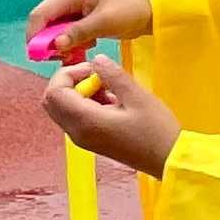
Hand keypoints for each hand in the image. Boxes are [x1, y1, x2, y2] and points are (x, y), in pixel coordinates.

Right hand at [28, 0, 157, 56]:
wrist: (150, 9)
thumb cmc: (129, 10)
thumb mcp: (104, 22)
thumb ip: (79, 32)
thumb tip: (56, 45)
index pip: (39, 16)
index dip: (35, 37)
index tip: (41, 57)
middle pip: (44, 24)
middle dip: (50, 43)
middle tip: (66, 57)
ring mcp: (70, 8)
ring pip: (53, 31)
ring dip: (63, 45)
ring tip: (83, 49)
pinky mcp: (77, 18)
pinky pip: (65, 33)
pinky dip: (72, 43)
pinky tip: (88, 45)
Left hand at [46, 59, 179, 175]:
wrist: (168, 160)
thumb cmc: (156, 129)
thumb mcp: (138, 96)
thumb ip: (113, 76)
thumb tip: (96, 59)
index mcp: (85, 121)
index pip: (54, 92)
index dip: (68, 73)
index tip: (94, 69)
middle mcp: (76, 132)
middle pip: (52, 101)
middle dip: (70, 81)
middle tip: (98, 75)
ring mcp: (81, 139)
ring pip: (62, 108)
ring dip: (79, 92)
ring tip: (110, 88)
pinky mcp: (90, 140)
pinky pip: (74, 117)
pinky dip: (85, 103)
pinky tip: (112, 101)